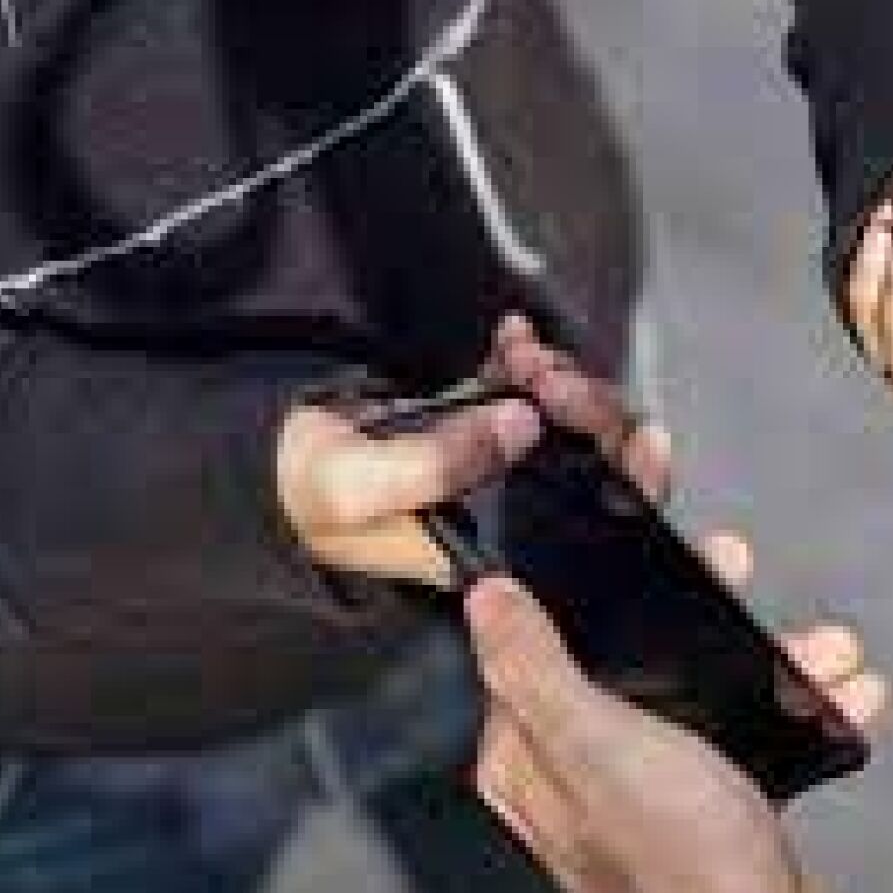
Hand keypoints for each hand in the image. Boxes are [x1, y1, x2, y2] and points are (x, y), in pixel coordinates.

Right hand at [279, 315, 670, 584]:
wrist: (257, 465)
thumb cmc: (296, 494)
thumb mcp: (355, 489)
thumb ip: (437, 463)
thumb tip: (521, 425)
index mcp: (492, 555)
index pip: (586, 528)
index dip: (628, 482)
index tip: (635, 433)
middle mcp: (504, 520)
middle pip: (589, 469)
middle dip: (587, 412)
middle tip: (548, 378)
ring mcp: (491, 471)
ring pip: (562, 426)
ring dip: (554, 379)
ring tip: (523, 354)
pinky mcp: (472, 431)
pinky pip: (521, 395)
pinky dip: (524, 361)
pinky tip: (515, 338)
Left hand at [467, 544, 889, 892]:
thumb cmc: (684, 865)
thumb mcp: (600, 747)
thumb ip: (534, 669)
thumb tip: (486, 600)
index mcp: (529, 757)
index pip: (537, 635)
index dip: (584, 573)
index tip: (633, 519)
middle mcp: (577, 774)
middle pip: (625, 652)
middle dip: (696, 607)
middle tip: (733, 563)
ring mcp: (643, 792)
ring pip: (697, 688)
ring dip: (768, 657)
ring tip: (824, 647)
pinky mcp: (705, 808)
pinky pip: (743, 732)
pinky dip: (792, 706)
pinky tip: (841, 691)